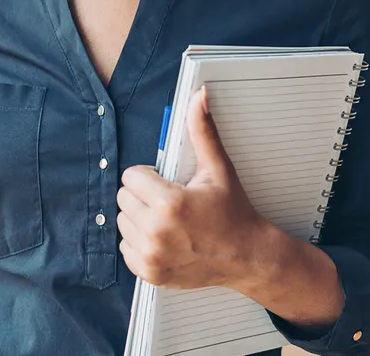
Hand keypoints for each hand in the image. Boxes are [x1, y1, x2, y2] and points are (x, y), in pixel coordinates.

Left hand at [117, 87, 274, 289]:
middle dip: (143, 195)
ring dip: (139, 218)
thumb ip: (202, 130)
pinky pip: (125, 247)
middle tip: (170, 201)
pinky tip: (164, 238)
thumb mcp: (218, 169)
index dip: (149, 176)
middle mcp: (156, 232)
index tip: (168, 184)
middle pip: (123, 198)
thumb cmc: (233, 212)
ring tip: (167, 220)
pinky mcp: (149, 273)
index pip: (131, 176)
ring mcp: (151, 256)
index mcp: (169, 203)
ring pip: (122, 222)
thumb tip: (199, 96)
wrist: (247, 256)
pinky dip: (139, 242)